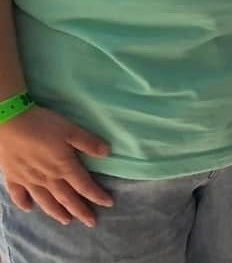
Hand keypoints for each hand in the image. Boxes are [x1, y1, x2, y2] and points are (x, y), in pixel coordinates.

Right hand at [0, 106, 111, 226]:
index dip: (97, 195)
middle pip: (66, 198)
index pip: (84, 185)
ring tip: (66, 221)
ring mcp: (28, 180)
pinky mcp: (12, 177)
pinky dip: (24, 204)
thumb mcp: (71, 129)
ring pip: (45, 201)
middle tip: (91, 222)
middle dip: (80, 211)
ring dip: (57, 212)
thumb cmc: (42, 125)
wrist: (9, 123)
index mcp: (64, 166)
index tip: (108, 204)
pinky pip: (18, 195)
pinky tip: (29, 209)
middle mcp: (47, 178)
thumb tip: (107, 153)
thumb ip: (88, 142)